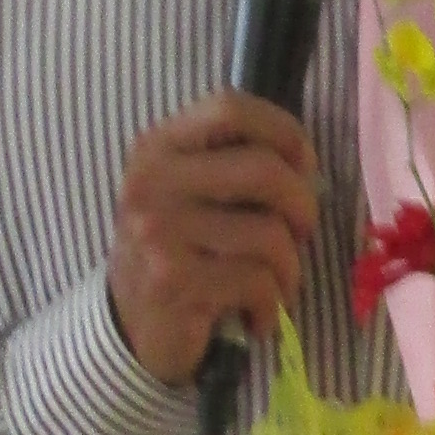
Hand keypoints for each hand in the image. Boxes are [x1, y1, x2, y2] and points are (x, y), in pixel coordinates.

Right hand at [106, 93, 323, 385]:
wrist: (130, 325)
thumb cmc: (179, 251)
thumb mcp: (192, 192)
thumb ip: (233, 163)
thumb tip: (305, 165)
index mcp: (157, 148)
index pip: (230, 108)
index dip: (283, 130)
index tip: (303, 165)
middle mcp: (150, 183)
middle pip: (263, 169)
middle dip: (302, 205)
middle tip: (301, 232)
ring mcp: (158, 233)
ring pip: (269, 234)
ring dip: (289, 267)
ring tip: (276, 283)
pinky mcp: (172, 281)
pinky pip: (258, 282)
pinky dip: (271, 305)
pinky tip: (257, 316)